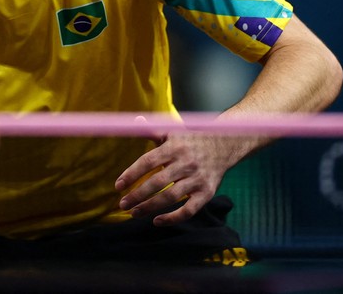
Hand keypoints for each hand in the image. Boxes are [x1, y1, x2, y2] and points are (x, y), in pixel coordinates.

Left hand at [114, 132, 232, 226]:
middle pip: (157, 182)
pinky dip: (173, 218)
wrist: (225, 143)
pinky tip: (157, 221)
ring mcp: (197, 179)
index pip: (148, 161)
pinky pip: (189, 210)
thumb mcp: (172, 130)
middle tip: (122, 205)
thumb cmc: (191, 139)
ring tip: (134, 213)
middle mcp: (185, 163)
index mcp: (174, 147)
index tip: (118, 186)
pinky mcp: (207, 192)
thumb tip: (134, 121)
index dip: (131, 174)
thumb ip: (151, 129)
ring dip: (150, 207)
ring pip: (170, 197)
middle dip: (137, 195)